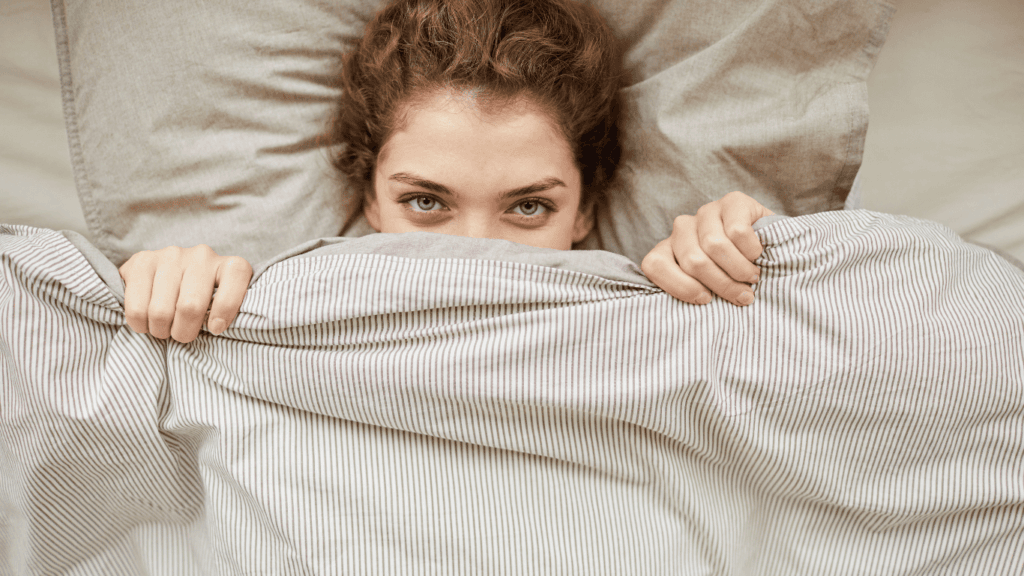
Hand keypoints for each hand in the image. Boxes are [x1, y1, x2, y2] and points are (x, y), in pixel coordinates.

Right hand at [119, 245, 251, 342]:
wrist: (164, 278)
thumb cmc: (201, 301)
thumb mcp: (222, 308)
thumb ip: (225, 315)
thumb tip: (215, 328)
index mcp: (230, 266)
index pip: (235, 280)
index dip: (224, 311)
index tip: (215, 329)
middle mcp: (202, 256)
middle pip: (190, 307)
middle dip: (183, 332)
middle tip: (180, 334)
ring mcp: (171, 255)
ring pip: (161, 311)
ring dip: (160, 330)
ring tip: (163, 328)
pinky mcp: (142, 260)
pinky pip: (136, 307)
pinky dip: (139, 324)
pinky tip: (146, 321)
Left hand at [641, 191, 773, 305]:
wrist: (774, 252)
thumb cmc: (735, 279)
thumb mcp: (711, 291)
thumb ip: (696, 296)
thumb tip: (692, 318)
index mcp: (668, 250)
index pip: (654, 265)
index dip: (681, 287)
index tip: (707, 300)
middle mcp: (682, 227)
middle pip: (693, 260)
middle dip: (721, 284)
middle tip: (742, 295)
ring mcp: (707, 212)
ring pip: (715, 246)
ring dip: (739, 270)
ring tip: (752, 278)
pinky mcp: (733, 202)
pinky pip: (738, 231)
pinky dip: (751, 251)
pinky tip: (757, 255)